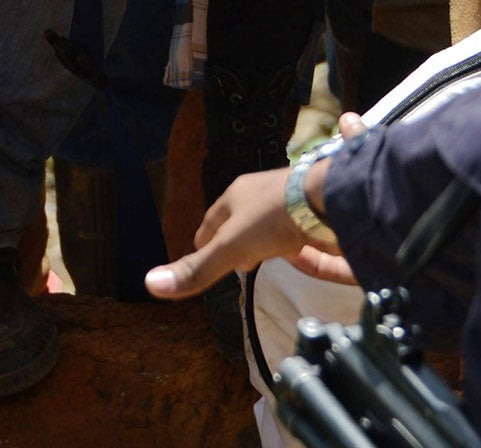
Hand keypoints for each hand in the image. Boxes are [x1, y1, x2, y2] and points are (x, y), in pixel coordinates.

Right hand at [144, 113, 368, 299]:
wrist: (331, 199)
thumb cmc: (272, 216)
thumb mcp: (230, 247)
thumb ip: (198, 269)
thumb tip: (149, 284)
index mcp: (239, 196)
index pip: (216, 219)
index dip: (207, 238)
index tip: (202, 252)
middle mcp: (268, 199)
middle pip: (249, 225)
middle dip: (242, 243)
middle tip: (239, 263)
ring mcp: (298, 211)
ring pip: (285, 233)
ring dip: (280, 248)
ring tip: (274, 263)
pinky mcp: (326, 225)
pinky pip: (320, 249)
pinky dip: (320, 262)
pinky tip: (324, 271)